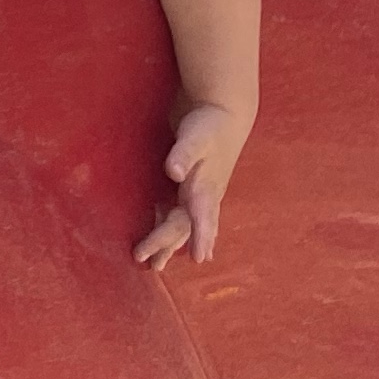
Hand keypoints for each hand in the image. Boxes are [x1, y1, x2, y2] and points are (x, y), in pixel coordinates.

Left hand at [139, 98, 253, 266]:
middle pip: (185, 227)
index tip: (198, 259)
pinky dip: (176, 229)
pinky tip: (171, 239)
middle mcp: (204, 195)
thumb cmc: (209, 125)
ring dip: (172, 243)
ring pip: (185, 224)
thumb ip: (184, 154)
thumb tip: (174, 173)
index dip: (197, 238)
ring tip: (159, 264)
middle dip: (169, 245)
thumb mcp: (195, 137)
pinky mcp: (195, 185)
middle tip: (153, 266)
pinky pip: (185, 214)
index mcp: (205, 188)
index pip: (197, 218)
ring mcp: (201, 192)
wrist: (225, 112)